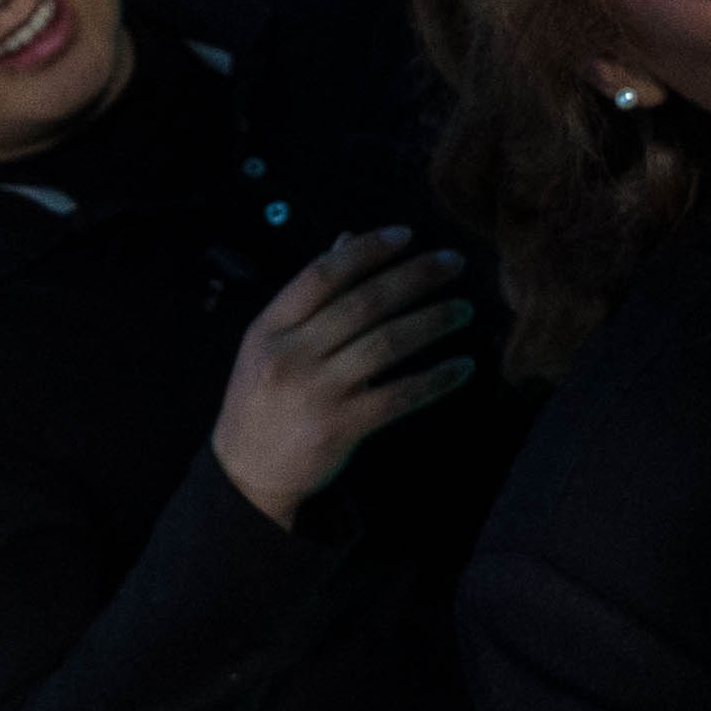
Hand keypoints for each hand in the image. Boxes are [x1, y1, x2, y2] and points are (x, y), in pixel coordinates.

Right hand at [208, 230, 474, 528]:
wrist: (245, 474)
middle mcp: (291, 355)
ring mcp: (317, 392)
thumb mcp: (270, 342)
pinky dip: (437, 379)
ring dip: (434, 321)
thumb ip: (310, 294)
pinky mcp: (341, 427)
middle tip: (455, 263)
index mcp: (270, 327)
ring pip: (388, 344)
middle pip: (365, 303)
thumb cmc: (263, 398)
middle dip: (417, 277)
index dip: (368, 250)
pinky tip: (463, 367)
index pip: (323, 274)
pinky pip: (400, 395)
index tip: (407, 236)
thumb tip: (347, 239)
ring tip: (465, 311)